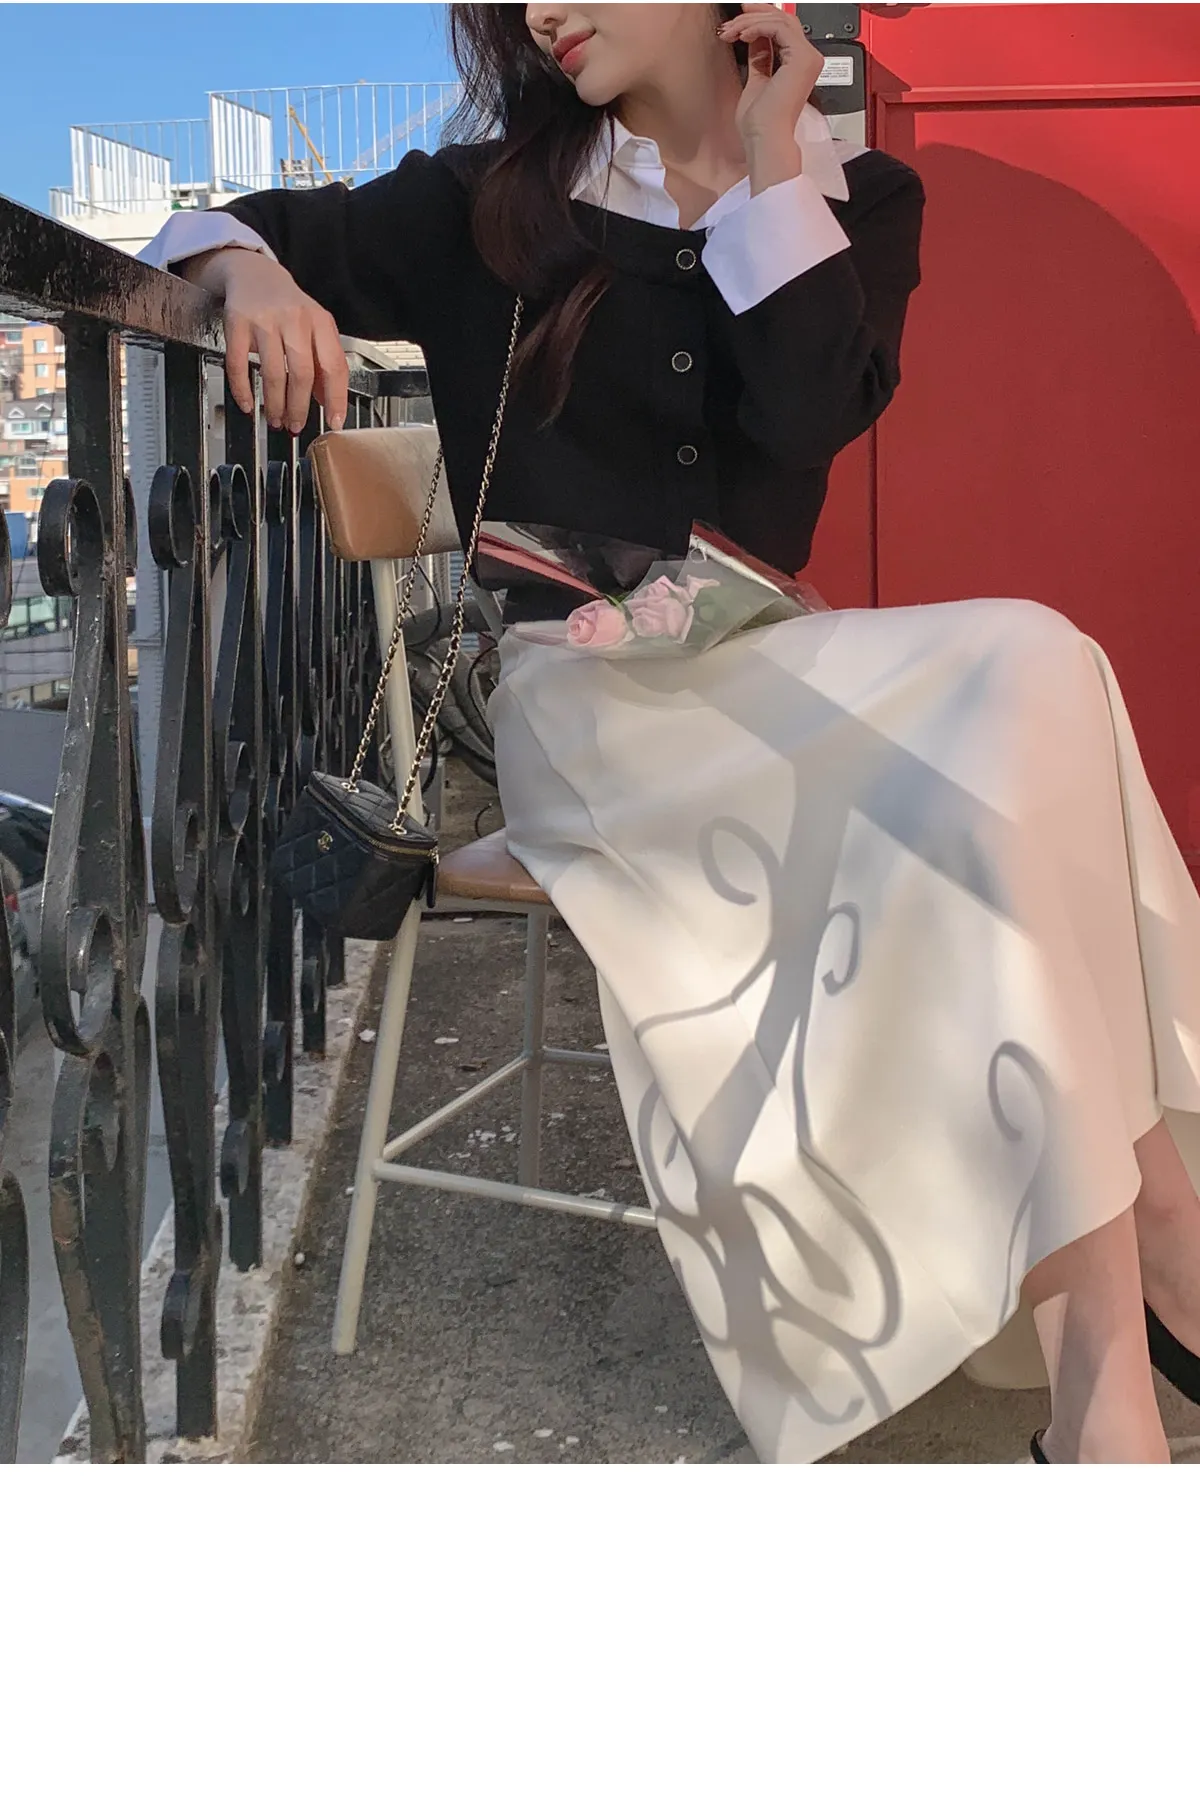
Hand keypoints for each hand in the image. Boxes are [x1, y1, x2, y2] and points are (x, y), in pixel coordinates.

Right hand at [180, 247, 348, 432]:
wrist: (253, 273)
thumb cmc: (288, 306)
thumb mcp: (314, 327)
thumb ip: (323, 361)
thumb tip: (327, 400)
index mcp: (319, 322)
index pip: (333, 366)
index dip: (335, 398)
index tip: (334, 421)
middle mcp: (294, 319)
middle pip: (301, 373)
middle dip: (299, 407)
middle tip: (296, 425)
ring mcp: (264, 321)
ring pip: (272, 373)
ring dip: (274, 404)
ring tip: (276, 419)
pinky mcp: (237, 323)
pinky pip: (239, 364)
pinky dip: (242, 389)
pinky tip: (248, 404)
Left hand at [720, 4, 825, 156]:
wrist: (765, 139)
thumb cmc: (760, 124)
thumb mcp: (756, 80)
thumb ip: (760, 57)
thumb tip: (755, 38)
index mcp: (798, 66)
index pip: (783, 30)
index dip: (760, 20)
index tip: (739, 20)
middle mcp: (807, 59)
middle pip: (783, 20)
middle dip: (755, 14)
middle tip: (733, 18)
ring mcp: (807, 57)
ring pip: (779, 21)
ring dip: (750, 22)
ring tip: (731, 32)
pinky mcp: (802, 57)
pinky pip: (778, 28)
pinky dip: (757, 27)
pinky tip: (742, 35)